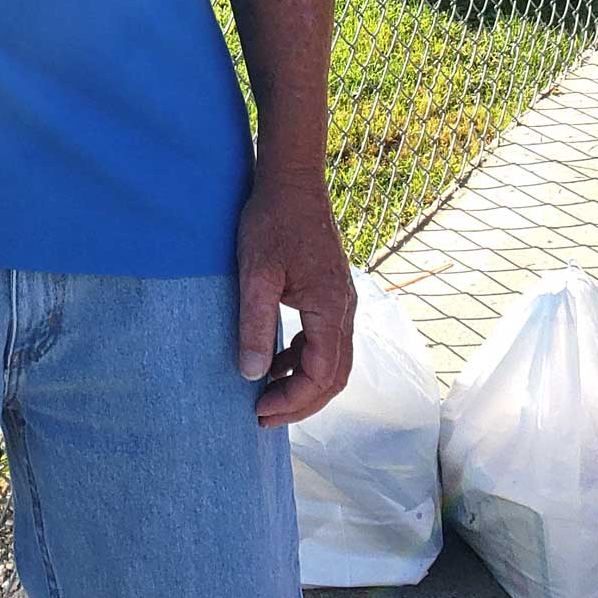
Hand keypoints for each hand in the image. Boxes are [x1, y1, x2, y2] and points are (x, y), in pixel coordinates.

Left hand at [236, 167, 355, 425]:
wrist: (292, 180)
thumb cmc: (272, 220)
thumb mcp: (256, 272)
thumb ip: (255, 324)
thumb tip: (252, 375)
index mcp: (331, 307)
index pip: (322, 374)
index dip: (293, 401)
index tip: (260, 411)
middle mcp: (345, 309)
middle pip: (334, 375)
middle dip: (301, 402)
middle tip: (263, 417)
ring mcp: (341, 300)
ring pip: (332, 360)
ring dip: (303, 383)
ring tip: (267, 397)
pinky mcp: (330, 292)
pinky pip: (324, 339)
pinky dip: (303, 359)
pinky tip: (276, 361)